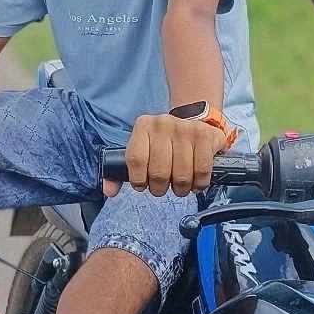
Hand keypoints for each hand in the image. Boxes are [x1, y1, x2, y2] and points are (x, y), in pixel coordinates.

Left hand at [103, 113, 227, 198]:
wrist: (195, 122)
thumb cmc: (164, 144)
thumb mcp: (141, 152)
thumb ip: (120, 172)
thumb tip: (108, 191)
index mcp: (143, 126)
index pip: (135, 159)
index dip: (139, 179)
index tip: (143, 185)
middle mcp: (163, 123)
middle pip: (159, 172)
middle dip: (161, 188)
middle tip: (164, 186)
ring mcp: (185, 128)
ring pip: (181, 175)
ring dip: (181, 188)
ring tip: (181, 185)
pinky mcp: (205, 136)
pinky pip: (201, 171)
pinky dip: (199, 183)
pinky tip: (196, 181)